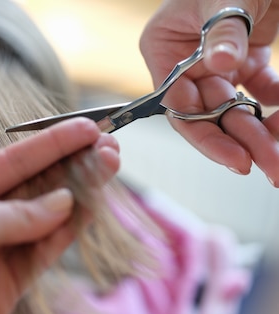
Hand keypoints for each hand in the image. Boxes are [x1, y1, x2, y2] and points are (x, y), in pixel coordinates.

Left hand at [0, 119, 119, 313]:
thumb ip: (15, 213)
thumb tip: (62, 203)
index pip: (7, 162)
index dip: (48, 145)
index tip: (86, 129)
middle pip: (29, 188)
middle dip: (68, 167)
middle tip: (108, 149)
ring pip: (42, 218)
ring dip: (75, 196)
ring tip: (107, 170)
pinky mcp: (6, 285)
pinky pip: (42, 251)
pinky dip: (65, 232)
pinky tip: (87, 208)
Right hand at [140, 0, 278, 185]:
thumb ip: (222, 31)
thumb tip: (221, 63)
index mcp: (163, 47)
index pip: (178, 104)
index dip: (206, 134)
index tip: (237, 156)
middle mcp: (185, 59)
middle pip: (208, 113)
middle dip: (240, 140)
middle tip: (270, 164)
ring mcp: (214, 61)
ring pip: (233, 108)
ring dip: (259, 131)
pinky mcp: (244, 57)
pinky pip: (258, 90)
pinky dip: (275, 105)